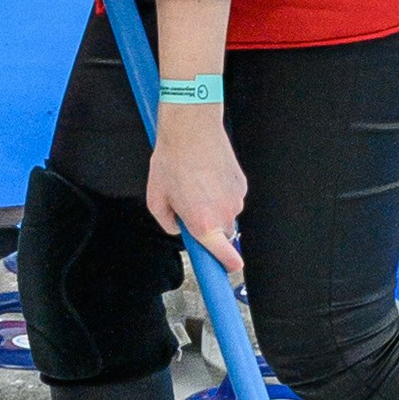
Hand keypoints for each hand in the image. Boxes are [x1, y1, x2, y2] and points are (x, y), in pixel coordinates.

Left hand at [146, 109, 245, 277]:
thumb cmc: (171, 162)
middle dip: (209, 227)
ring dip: (214, 206)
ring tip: (195, 183)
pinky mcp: (242, 183)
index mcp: (204, 224)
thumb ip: (167, 223)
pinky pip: (232, 196)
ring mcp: (237, 198)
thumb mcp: (155, 198)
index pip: (225, 256)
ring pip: (227, 213)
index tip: (228, 270)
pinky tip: (206, 174)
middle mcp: (225, 215)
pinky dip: (221, 190)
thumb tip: (178, 229)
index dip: (226, 265)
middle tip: (190, 206)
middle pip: (222, 234)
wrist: (191, 128)